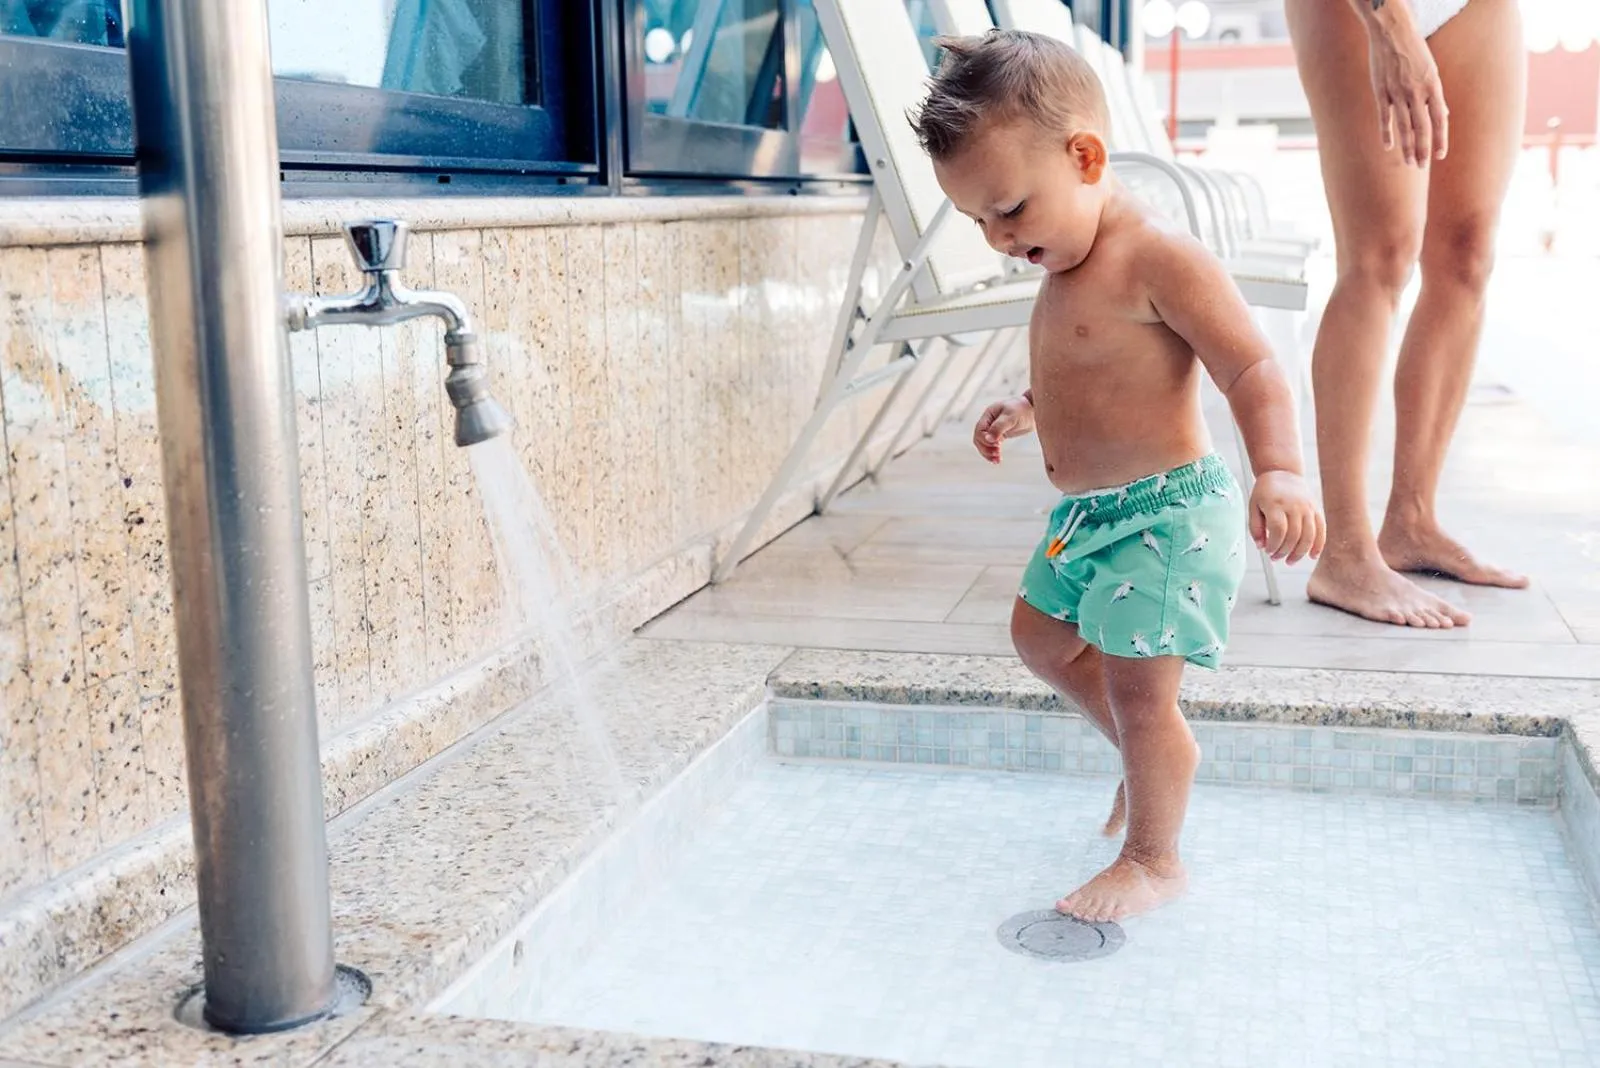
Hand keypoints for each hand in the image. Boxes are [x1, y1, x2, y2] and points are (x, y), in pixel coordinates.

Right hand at [973, 396, 1034, 463]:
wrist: (1034, 410)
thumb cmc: (1022, 409)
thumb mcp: (1011, 416)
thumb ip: (999, 427)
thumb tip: (988, 439)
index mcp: (988, 415)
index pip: (979, 430)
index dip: (985, 439)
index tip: (997, 444)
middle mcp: (989, 422)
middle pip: (979, 439)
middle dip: (986, 448)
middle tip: (996, 454)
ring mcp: (994, 429)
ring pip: (984, 444)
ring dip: (988, 453)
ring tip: (997, 460)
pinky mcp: (1000, 435)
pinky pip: (992, 446)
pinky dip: (993, 454)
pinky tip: (998, 459)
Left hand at [1248, 470, 1324, 564]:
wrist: (1282, 472)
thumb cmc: (1265, 492)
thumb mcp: (1253, 506)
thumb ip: (1255, 527)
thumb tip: (1261, 547)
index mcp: (1275, 504)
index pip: (1278, 530)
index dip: (1274, 545)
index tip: (1268, 552)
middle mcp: (1294, 505)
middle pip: (1294, 535)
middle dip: (1284, 551)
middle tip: (1276, 558)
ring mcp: (1307, 507)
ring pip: (1308, 536)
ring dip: (1299, 553)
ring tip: (1290, 561)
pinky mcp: (1316, 509)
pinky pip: (1321, 529)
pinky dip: (1318, 545)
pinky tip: (1312, 556)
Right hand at [1365, 14, 1447, 165]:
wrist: (1392, 33)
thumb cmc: (1414, 51)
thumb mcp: (1431, 71)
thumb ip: (1436, 95)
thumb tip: (1443, 115)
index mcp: (1432, 86)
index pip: (1439, 120)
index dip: (1440, 139)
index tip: (1440, 156)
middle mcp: (1417, 92)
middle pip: (1421, 128)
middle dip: (1422, 150)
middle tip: (1421, 166)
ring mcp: (1397, 93)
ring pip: (1404, 127)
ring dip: (1407, 147)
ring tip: (1408, 163)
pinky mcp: (1381, 92)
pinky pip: (1385, 117)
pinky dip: (1386, 133)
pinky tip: (1388, 147)